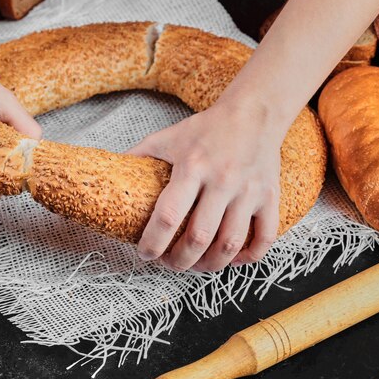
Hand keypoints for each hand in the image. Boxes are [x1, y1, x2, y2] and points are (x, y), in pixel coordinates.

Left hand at [127, 104, 281, 271]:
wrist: (254, 113)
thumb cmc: (206, 129)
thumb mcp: (167, 137)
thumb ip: (139, 155)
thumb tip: (108, 174)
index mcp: (192, 167)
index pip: (168, 215)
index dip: (153, 242)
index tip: (145, 253)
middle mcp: (221, 181)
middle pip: (199, 237)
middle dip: (179, 260)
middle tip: (168, 263)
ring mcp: (248, 191)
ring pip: (230, 244)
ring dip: (210, 265)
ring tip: (196, 266)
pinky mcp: (269, 197)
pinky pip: (264, 237)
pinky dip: (249, 257)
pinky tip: (232, 259)